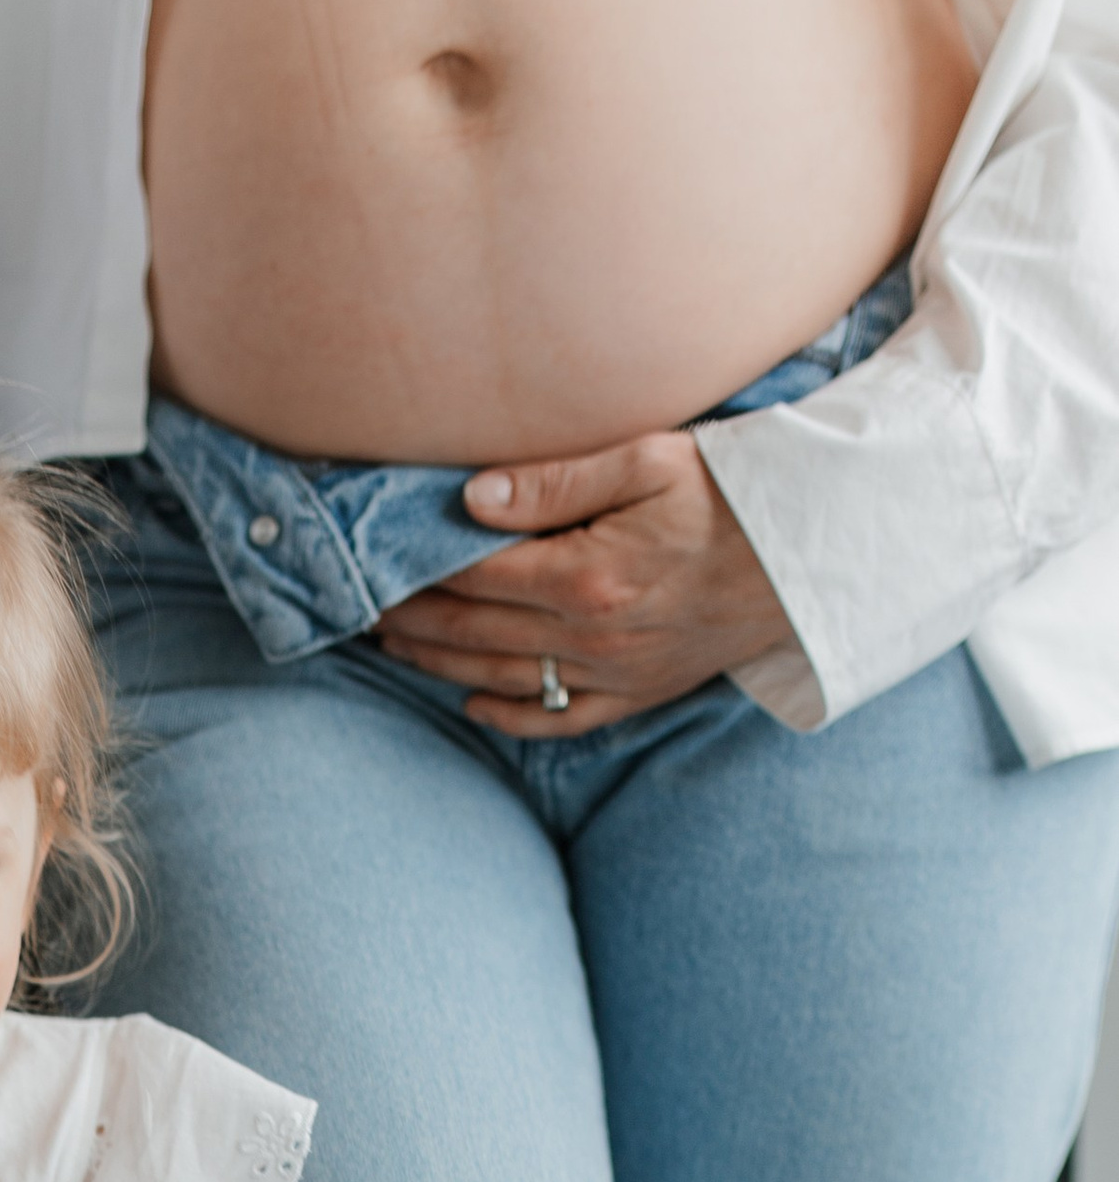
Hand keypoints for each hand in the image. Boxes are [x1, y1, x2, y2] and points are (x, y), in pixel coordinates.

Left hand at [374, 432, 791, 735]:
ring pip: (504, 679)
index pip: (475, 578)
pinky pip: (562, 720)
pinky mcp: (642, 694)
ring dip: (441, 666)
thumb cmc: (737, 491)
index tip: (375, 564)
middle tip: (363, 610)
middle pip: (475, 634)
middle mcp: (595, 637)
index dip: (418, 573)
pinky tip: (472, 702)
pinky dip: (512, 715)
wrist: (817, 554)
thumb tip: (471, 500)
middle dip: (412, 622)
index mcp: (589, 575)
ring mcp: (617, 674)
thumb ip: (556, 482)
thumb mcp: (651, 461)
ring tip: (394, 647)